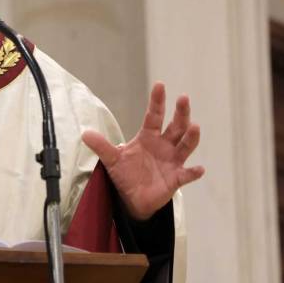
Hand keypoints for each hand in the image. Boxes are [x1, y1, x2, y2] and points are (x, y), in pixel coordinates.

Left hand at [81, 82, 204, 220]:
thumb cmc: (126, 173)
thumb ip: (102, 146)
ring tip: (194, 126)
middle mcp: (164, 145)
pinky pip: (187, 175)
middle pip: (176, 126)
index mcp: (149, 137)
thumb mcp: (112, 159)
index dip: (157, 101)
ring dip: (191, 137)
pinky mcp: (176, 178)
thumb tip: (84, 134)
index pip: (154, 116)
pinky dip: (193, 172)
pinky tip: (199, 169)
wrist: (133, 197)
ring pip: (185, 146)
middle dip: (181, 113)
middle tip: (184, 98)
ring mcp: (172, 161)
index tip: (160, 85)